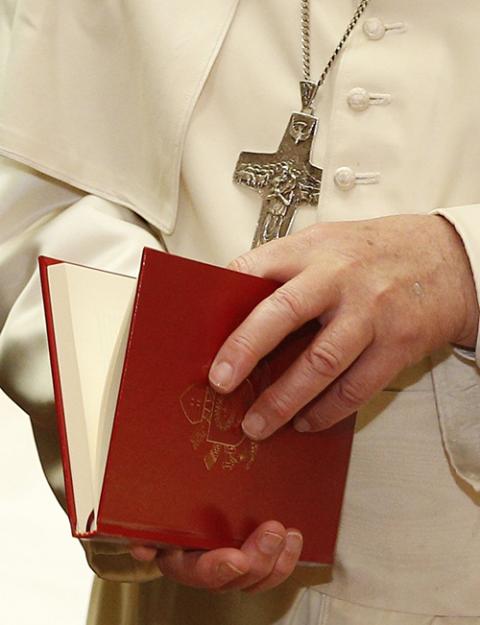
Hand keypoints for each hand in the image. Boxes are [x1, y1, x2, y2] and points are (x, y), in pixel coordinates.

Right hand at [131, 521, 302, 592]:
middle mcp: (210, 569)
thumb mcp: (155, 518)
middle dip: (258, 559)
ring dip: (278, 560)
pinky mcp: (256, 555)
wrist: (182, 508)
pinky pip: (274, 568)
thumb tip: (142, 547)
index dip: (218, 569)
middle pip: (236, 579)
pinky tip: (295, 538)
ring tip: (289, 535)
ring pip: (259, 577)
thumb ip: (148, 532)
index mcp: (183, 561)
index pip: (199, 573)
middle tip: (271, 531)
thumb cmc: (170, 512)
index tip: (236, 558)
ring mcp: (235, 566)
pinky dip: (287, 556)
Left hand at [209, 215, 478, 438]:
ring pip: (319, 364)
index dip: (222, 301)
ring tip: (257, 424)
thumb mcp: (326, 244)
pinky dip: (325, 411)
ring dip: (283, 400)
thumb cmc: (376, 252)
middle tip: (220, 383)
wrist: (447, 259)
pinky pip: (354, 388)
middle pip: (282, 314)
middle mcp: (339, 278)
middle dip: (244, 351)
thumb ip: (285, 270)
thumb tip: (236, 311)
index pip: (254, 270)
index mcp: (313, 250)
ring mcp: (370, 313)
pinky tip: (305, 420)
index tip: (199, 335)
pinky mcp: (396, 345)